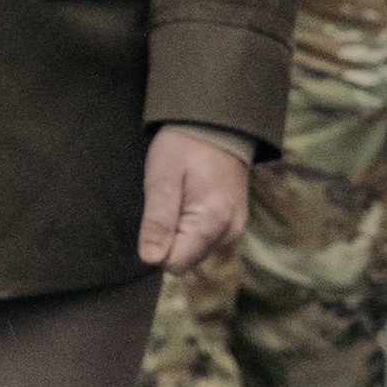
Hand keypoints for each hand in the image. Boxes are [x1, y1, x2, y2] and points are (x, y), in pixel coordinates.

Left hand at [139, 128, 250, 275]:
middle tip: (169, 199)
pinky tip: (192, 198)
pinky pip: (205, 239)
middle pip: (185, 260)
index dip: (158, 243)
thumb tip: (151, 259)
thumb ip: (157, 221)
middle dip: (170, 238)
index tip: (159, 211)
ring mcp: (234, 227)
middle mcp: (229, 231)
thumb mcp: (162, 177)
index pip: (174, 263)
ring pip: (194, 251)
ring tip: (181, 194)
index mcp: (212, 222)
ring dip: (181, 231)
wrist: (216, 122)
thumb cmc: (184, 145)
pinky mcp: (234, 222)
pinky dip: (193, 225)